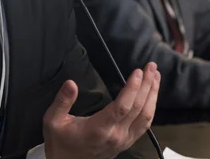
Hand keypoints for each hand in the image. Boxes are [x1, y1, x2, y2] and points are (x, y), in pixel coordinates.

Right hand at [43, 62, 160, 158]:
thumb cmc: (60, 142)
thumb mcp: (53, 121)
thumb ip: (62, 102)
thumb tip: (70, 83)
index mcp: (99, 129)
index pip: (122, 107)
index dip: (132, 88)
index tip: (138, 71)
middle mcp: (116, 135)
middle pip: (138, 108)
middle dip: (147, 85)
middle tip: (152, 66)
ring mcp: (124, 141)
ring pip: (146, 117)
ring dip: (153, 95)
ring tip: (156, 76)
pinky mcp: (127, 142)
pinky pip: (145, 124)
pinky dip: (151, 107)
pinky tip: (152, 94)